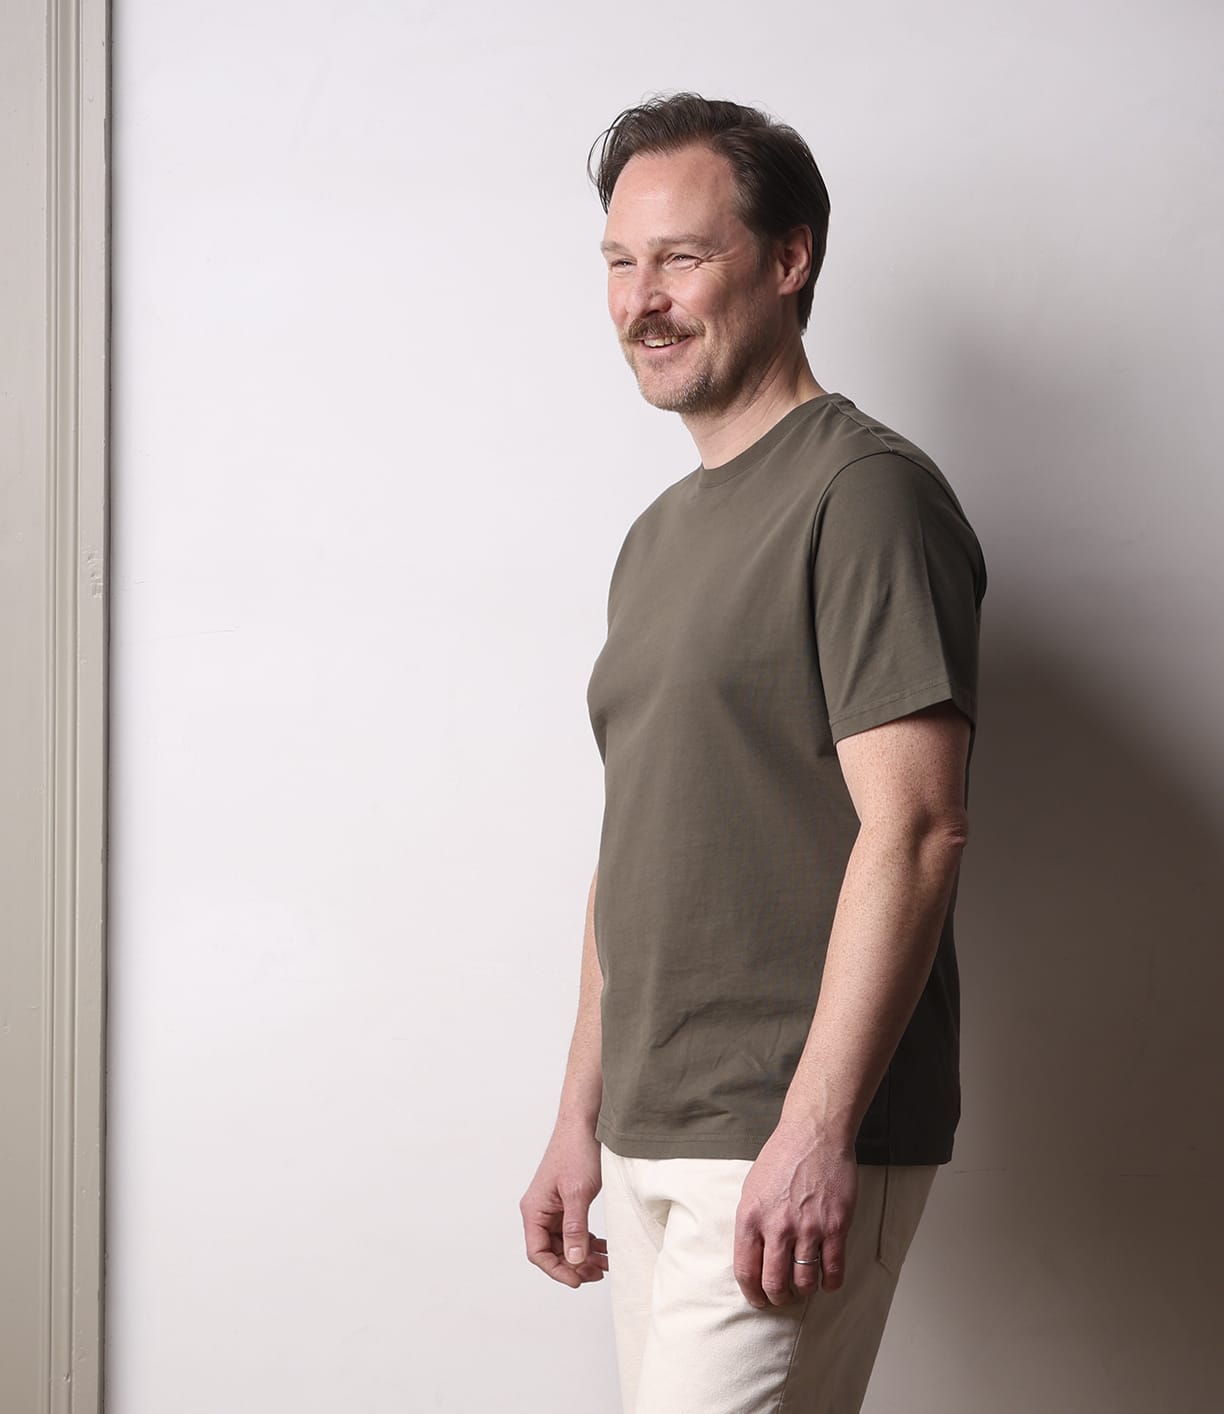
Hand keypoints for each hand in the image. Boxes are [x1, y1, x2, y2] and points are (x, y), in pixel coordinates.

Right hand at [519, 1125, 608, 1288]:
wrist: (585, 1122)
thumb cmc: (577, 1151)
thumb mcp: (578, 1193)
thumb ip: (575, 1229)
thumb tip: (575, 1261)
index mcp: (534, 1209)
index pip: (538, 1253)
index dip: (557, 1270)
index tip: (578, 1280)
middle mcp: (540, 1210)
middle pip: (552, 1251)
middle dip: (574, 1265)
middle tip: (598, 1273)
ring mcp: (553, 1206)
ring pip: (565, 1242)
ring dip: (583, 1255)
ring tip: (606, 1263)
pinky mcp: (567, 1202)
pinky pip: (573, 1230)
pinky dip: (588, 1241)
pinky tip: (603, 1247)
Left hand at [733, 1120, 857, 1307]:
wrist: (814, 1135)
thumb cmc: (782, 1158)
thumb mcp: (751, 1189)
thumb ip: (751, 1224)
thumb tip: (753, 1258)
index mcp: (751, 1217)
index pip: (746, 1272)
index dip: (752, 1294)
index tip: (759, 1300)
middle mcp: (777, 1226)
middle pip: (775, 1284)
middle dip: (778, 1298)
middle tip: (784, 1297)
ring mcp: (808, 1228)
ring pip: (804, 1281)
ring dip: (804, 1290)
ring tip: (804, 1285)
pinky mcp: (835, 1226)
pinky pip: (832, 1270)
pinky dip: (829, 1283)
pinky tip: (826, 1281)